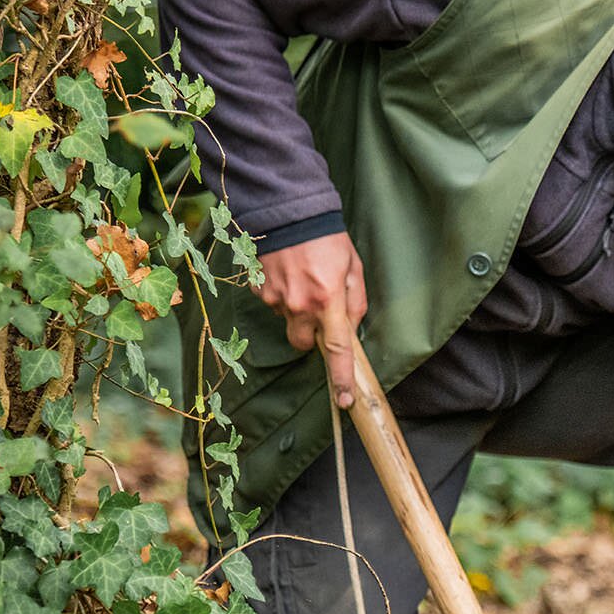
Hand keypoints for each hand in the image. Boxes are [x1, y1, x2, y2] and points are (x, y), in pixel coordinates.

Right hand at [254, 232, 367, 408]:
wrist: (287, 211)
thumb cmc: (327, 238)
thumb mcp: (353, 268)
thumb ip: (355, 302)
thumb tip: (350, 329)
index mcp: (328, 300)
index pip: (337, 350)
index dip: (341, 379)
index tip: (344, 402)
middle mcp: (298, 305)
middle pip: (303, 344)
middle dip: (311, 335)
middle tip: (318, 311)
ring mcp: (274, 299)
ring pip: (287, 321)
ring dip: (296, 310)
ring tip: (302, 278)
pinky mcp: (258, 290)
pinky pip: (272, 303)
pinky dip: (281, 294)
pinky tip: (288, 273)